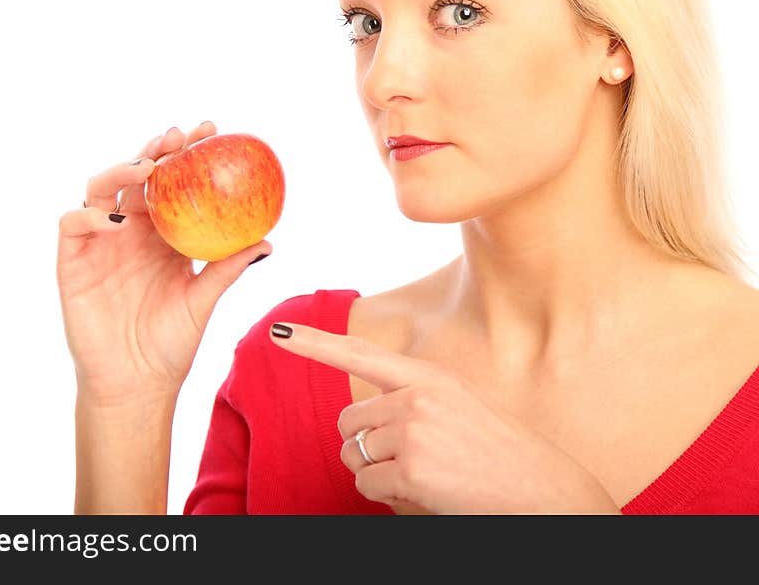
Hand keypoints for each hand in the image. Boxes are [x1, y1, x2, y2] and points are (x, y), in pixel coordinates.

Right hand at [57, 121, 271, 406]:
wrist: (136, 383)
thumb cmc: (170, 343)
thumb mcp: (203, 300)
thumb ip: (227, 269)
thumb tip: (267, 242)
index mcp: (163, 236)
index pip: (173, 184)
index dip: (186, 155)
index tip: (212, 133)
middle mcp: (131, 233)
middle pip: (136, 178)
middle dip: (156, 150)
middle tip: (181, 138)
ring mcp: (100, 244)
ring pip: (100, 190)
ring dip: (120, 172)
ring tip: (147, 168)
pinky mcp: (73, 262)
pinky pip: (74, 224)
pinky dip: (91, 214)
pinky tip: (116, 220)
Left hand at [268, 322, 620, 513]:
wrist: (545, 492)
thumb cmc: (501, 454)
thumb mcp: (459, 407)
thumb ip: (412, 401)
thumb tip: (361, 423)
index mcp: (430, 376)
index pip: (361, 354)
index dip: (315, 344)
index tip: (280, 330)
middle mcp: (417, 396)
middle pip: (350, 420)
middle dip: (365, 443)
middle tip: (408, 459)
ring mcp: (413, 431)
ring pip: (355, 454)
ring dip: (375, 471)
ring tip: (422, 475)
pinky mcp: (411, 469)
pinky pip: (367, 484)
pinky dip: (384, 495)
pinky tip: (422, 492)